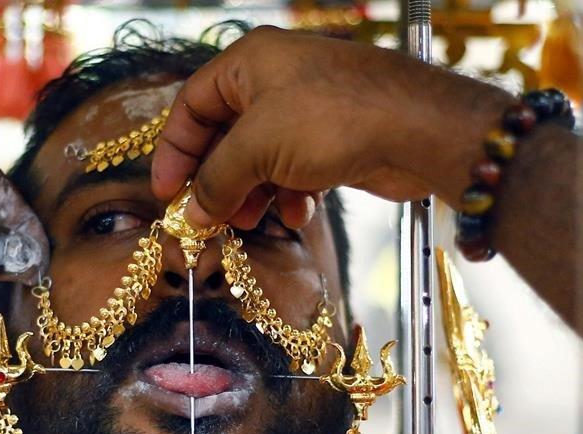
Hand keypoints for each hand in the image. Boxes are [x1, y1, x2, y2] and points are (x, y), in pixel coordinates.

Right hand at [151, 26, 513, 227]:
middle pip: (225, 136)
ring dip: (251, 194)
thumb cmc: (332, 119)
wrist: (415, 130)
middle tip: (207, 218)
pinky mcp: (334, 139)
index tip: (166, 193)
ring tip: (248, 223)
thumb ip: (216, 181)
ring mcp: (307, 110)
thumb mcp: (256, 150)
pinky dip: (289, 194)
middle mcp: (276, 80)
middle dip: (217, 180)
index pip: (192, 105)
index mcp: (249, 62)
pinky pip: (294, 170)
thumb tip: (192, 213)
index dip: (174, 150)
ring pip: (260, 159)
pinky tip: (296, 212)